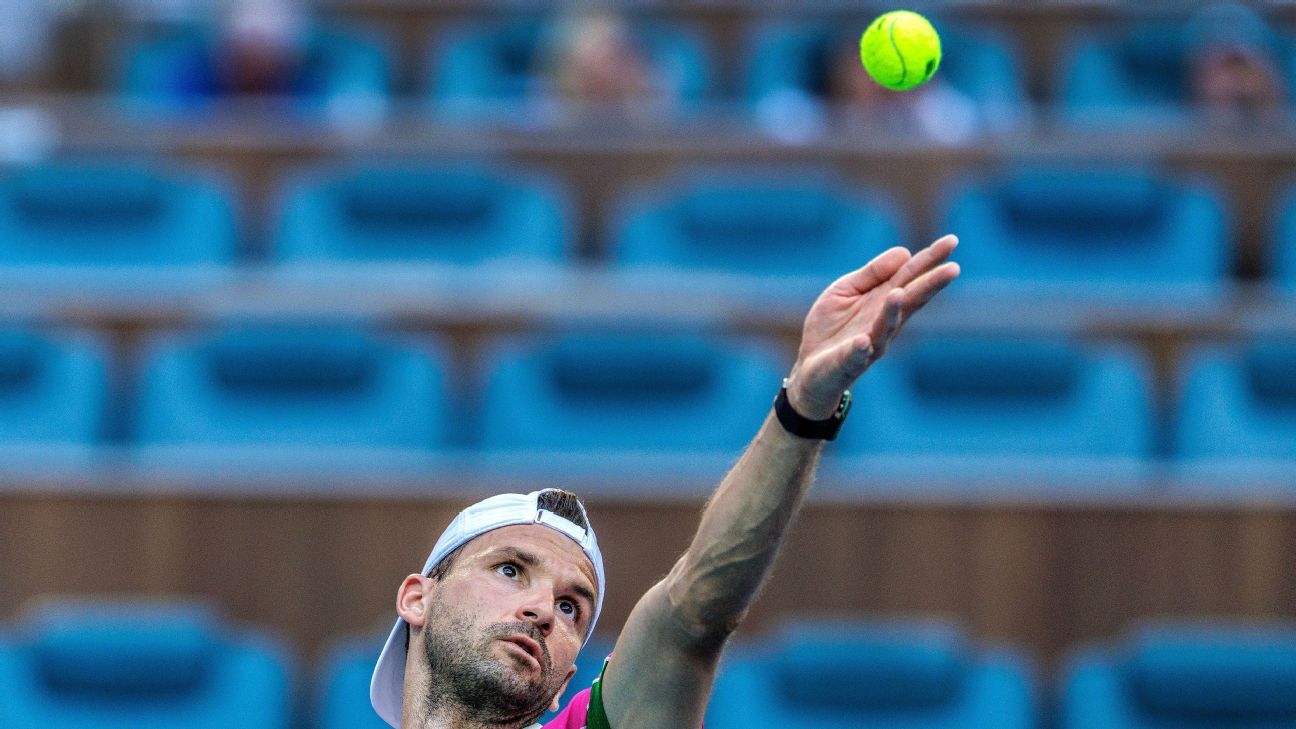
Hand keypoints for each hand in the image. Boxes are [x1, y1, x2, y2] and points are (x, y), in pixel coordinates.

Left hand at [786, 235, 959, 418]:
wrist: (811, 369)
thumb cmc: (833, 327)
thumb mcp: (847, 290)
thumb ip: (872, 273)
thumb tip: (904, 252)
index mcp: (884, 302)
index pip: (911, 278)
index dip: (930, 260)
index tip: (952, 241)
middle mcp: (884, 323)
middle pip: (910, 301)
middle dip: (930, 286)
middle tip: (953, 269)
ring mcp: (868, 345)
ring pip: (885, 328)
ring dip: (892, 312)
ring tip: (899, 294)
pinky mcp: (847, 363)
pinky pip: (854, 357)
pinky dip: (860, 350)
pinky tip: (863, 342)